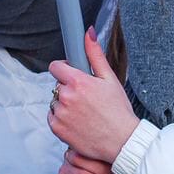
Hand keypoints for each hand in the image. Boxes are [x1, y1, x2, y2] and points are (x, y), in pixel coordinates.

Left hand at [48, 27, 139, 164]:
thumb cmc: (118, 110)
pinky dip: (62, 118)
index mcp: (78, 82)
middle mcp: (66, 97)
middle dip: (68, 88)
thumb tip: (88, 33)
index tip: (72, 74)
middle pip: (57, 85)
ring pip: (55, 101)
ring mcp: (60, 114)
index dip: (64, 69)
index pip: (56, 67)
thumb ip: (95, 54)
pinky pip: (53, 117)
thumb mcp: (110, 78)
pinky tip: (79, 121)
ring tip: (85, 111)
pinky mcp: (57, 129)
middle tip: (87, 97)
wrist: (121, 141)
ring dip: (65, 104)